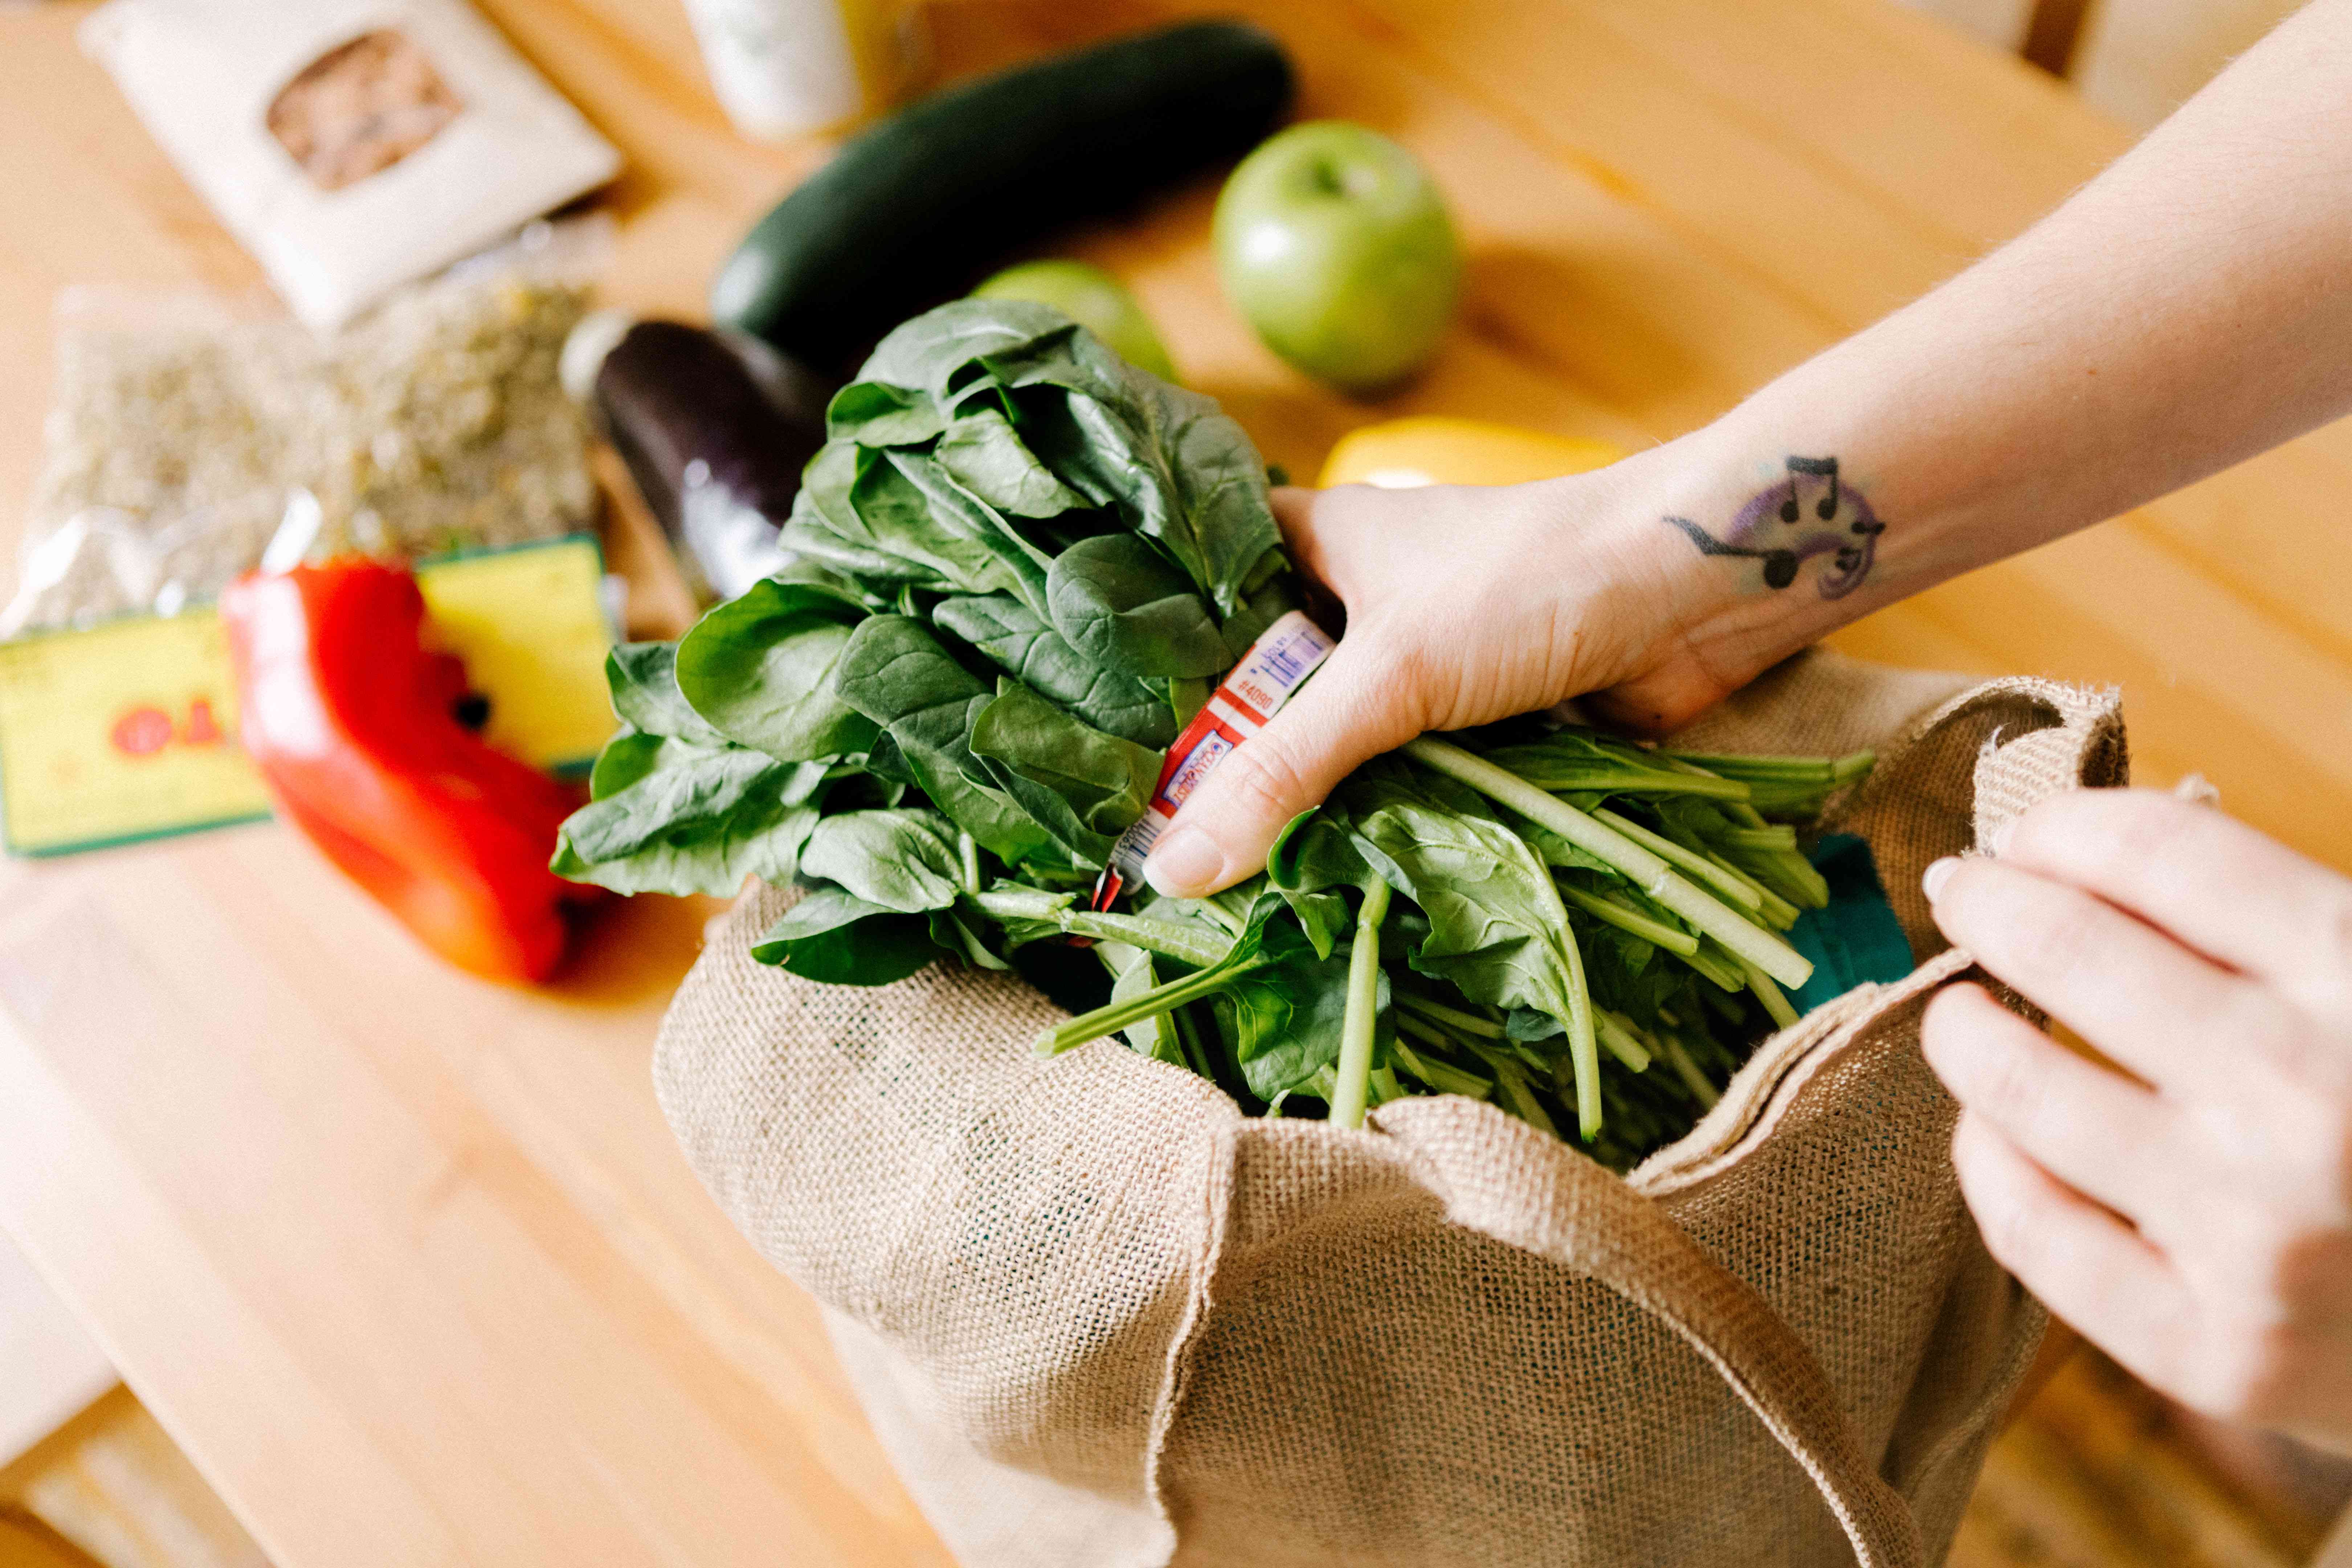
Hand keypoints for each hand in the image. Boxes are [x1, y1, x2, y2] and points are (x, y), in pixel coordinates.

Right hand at [1143, 466, 1747, 896]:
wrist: (1698, 592)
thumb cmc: (1534, 583)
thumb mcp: (1391, 673)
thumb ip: (1284, 770)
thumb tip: (1176, 868)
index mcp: (1307, 543)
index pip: (1186, 597)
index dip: (1136, 667)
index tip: (1075, 747)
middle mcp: (1346, 605)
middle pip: (1248, 693)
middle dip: (1208, 765)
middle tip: (1133, 848)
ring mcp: (1406, 671)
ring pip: (1319, 751)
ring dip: (1287, 811)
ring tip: (1199, 889)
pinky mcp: (1461, 730)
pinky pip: (1388, 789)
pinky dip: (1360, 829)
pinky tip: (1301, 884)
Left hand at [1922, 789, 2351, 1450]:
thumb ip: (2267, 924)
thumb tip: (2081, 851)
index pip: (2163, 854)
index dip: (2066, 827)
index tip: (2022, 834)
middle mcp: (2312, 1102)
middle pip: (2070, 950)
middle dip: (1990, 904)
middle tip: (1961, 891)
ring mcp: (2259, 1238)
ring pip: (2021, 1089)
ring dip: (1965, 1030)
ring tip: (1961, 1012)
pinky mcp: (2215, 1354)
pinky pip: (2032, 1231)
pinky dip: (1989, 1160)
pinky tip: (1992, 1129)